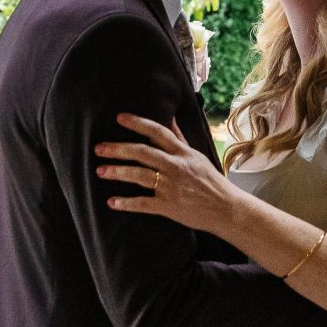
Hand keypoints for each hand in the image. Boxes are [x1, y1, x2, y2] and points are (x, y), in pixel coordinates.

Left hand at [95, 114, 233, 233]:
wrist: (227, 209)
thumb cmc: (211, 182)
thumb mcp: (197, 156)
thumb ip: (180, 139)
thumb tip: (170, 119)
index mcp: (183, 153)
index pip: (158, 132)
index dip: (138, 123)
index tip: (119, 118)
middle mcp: (176, 167)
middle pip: (143, 152)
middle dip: (118, 149)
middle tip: (99, 148)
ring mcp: (172, 187)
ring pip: (140, 175)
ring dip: (118, 172)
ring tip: (100, 171)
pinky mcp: (169, 206)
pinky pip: (143, 204)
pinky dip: (127, 203)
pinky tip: (112, 202)